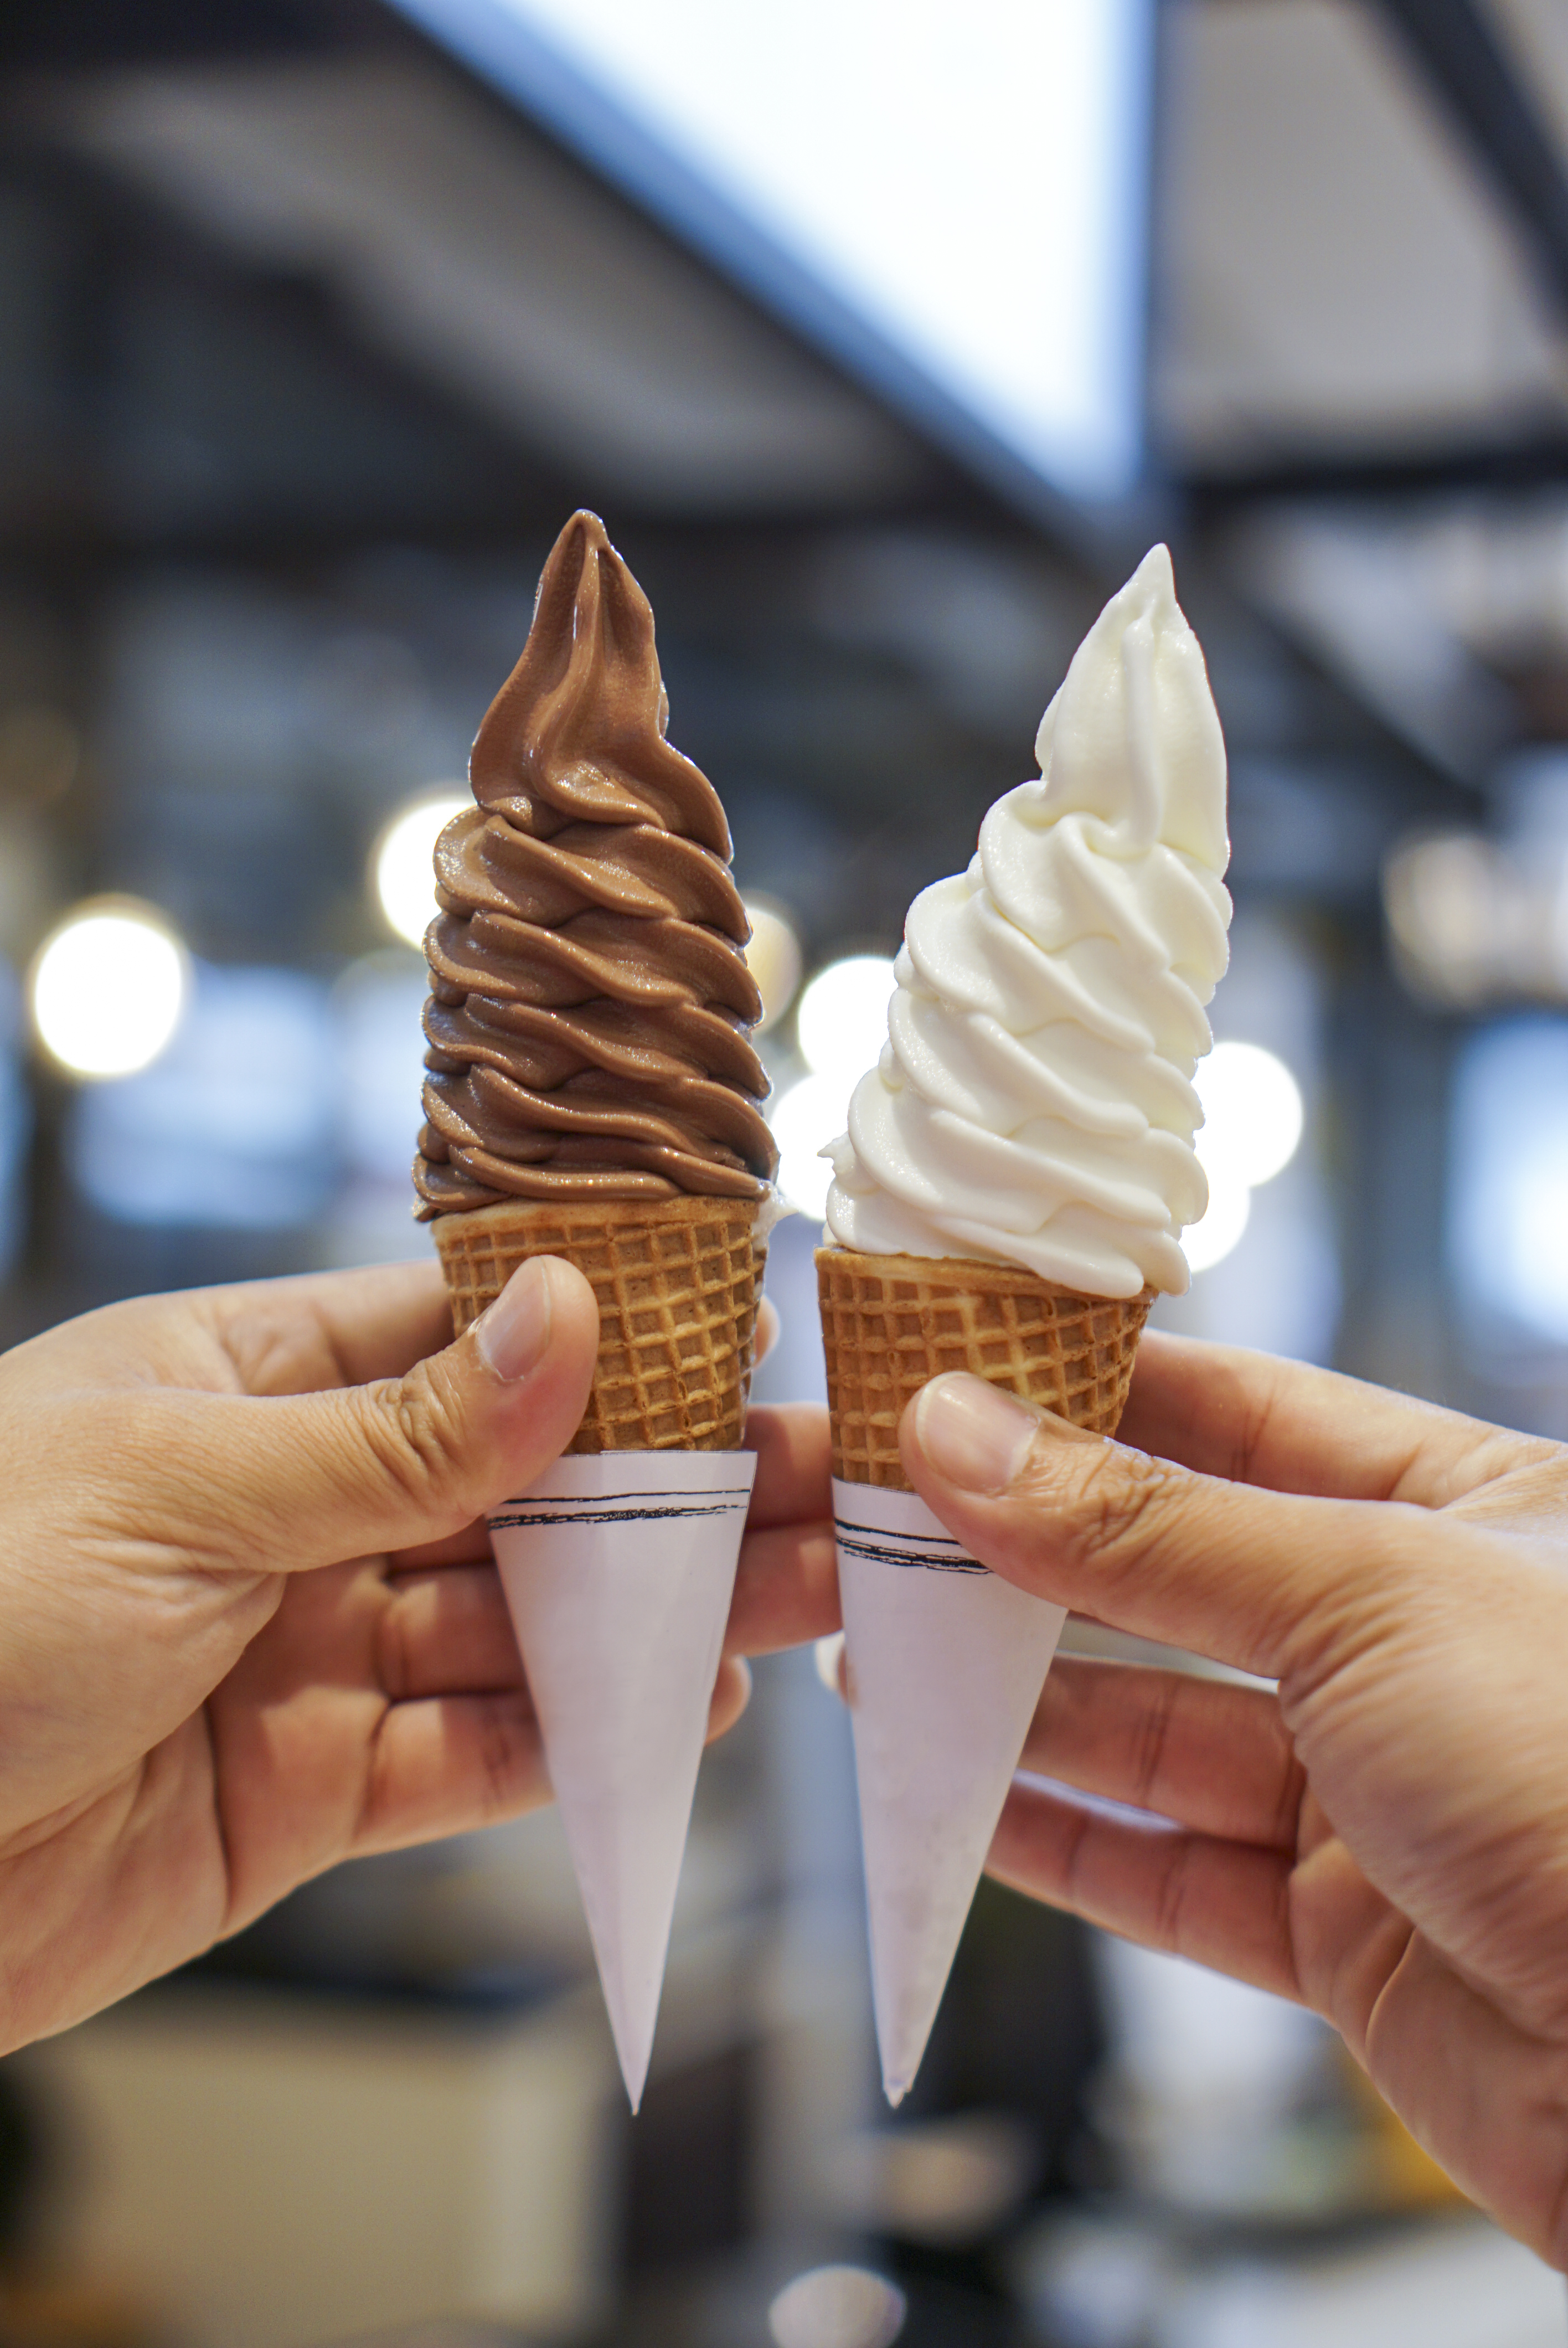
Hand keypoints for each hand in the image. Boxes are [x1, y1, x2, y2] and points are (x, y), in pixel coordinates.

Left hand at [0, 1261, 834, 2051]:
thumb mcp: (183, 1485)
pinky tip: (685, 1712)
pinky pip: (470, 1755)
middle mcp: (285, 1510)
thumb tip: (574, 1312)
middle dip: (667, 1487)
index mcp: (240, 1383)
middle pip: (515, 1488)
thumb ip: (397, 1429)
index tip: (744, 1332)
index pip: (456, 1335)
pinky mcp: (305, 1794)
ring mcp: (302, 1652)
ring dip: (656, 1615)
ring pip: (517, 1623)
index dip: (603, 1336)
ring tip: (799, 1594)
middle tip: (820, 1480)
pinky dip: (576, 1742)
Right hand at [899, 1337, 1567, 2266]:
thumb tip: (963, 1432)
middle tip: (884, 1533)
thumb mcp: (1360, 1593)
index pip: (1246, 1415)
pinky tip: (964, 1804)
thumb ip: (1146, 1528)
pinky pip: (1177, 1874)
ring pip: (1163, 1730)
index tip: (956, 1373)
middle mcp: (1424, 1640)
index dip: (1095, 1393)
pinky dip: (1065, 1845)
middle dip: (1030, 1558)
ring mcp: (1385, 1792)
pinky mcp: (1353, 1936)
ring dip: (1023, 1703)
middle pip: (1181, 1575)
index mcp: (1473, 1509)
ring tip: (884, 1665)